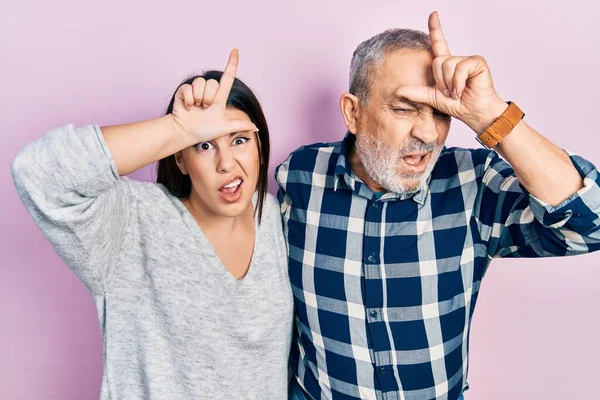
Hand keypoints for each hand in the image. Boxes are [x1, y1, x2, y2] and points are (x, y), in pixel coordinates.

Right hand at [170, 49, 257, 142]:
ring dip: (199, 98)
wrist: (186, 134)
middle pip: (212, 82)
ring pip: (200, 83)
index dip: (232, 64)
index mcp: (219, 98)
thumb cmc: (205, 131)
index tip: (236, 50)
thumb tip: (256, 126)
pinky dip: (188, 99)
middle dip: (209, 97)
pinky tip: (187, 108)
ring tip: (197, 108)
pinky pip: (188, 88)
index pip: (228, 77)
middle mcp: (208, 92)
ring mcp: (195, 91)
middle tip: (205, 108)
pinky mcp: (183, 91)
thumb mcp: (225, 128)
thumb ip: (240, 125)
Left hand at [397, 12, 507, 133]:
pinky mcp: (477, 62)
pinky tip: (462, 89)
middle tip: (449, 92)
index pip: (439, 43)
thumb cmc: (457, 105)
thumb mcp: (432, 98)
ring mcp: (467, 60)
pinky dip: (458, 82)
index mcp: (446, 66)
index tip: (433, 14)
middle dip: (440, 80)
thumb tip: (398, 90)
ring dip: (449, 83)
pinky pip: (460, 67)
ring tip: (456, 92)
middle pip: (437, 61)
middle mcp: (456, 60)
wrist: (473, 113)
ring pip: (447, 64)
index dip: (436, 29)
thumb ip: (416, 93)